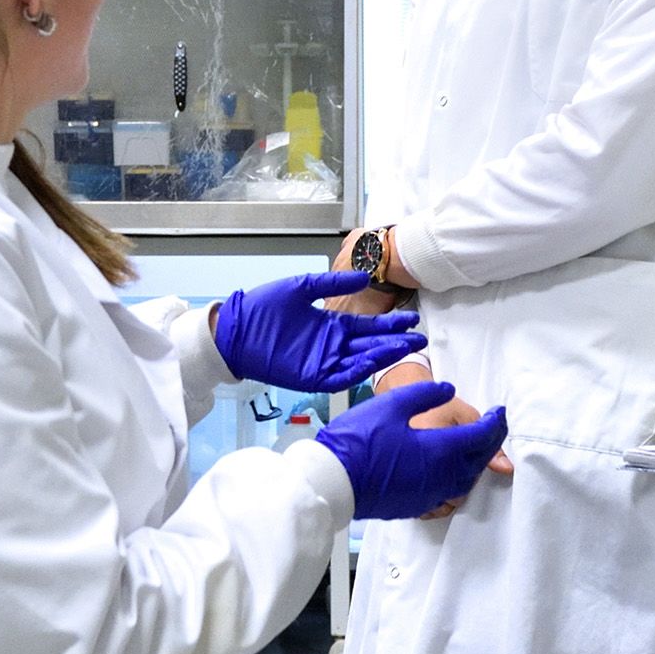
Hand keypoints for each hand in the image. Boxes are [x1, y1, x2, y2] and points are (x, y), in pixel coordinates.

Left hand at [212, 271, 424, 394]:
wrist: (235, 328)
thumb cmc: (263, 308)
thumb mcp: (301, 288)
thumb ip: (332, 284)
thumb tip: (364, 276)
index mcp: (331, 325)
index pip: (368, 326)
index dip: (390, 324)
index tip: (411, 319)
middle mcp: (332, 345)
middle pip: (371, 344)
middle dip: (395, 341)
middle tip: (419, 337)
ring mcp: (323, 362)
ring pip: (361, 361)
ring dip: (382, 355)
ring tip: (404, 346)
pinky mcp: (312, 377)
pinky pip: (341, 375)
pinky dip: (358, 369)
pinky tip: (375, 360)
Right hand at [313, 379, 510, 520]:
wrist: (331, 480)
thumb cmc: (358, 441)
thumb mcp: (391, 405)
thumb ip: (425, 394)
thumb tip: (448, 390)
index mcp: (440, 449)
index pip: (482, 436)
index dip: (495, 422)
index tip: (499, 412)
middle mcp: (442, 476)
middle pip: (479, 460)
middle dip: (490, 443)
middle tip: (491, 429)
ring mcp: (430, 494)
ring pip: (466, 480)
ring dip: (474, 464)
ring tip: (473, 449)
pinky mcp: (416, 505)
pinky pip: (448, 493)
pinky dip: (456, 479)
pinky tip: (446, 470)